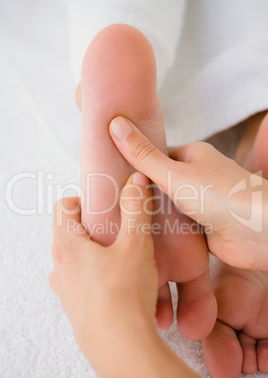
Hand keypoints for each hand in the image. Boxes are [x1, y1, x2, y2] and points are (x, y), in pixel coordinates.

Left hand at [50, 172, 229, 377]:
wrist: (121, 349)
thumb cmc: (124, 294)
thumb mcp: (136, 244)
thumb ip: (136, 209)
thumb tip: (135, 182)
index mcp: (67, 245)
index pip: (64, 208)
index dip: (83, 200)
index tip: (103, 204)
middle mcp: (60, 268)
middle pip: (69, 234)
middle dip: (93, 227)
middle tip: (117, 229)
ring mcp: (66, 291)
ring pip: (76, 261)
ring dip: (95, 254)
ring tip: (121, 258)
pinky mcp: (77, 310)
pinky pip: (83, 284)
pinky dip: (97, 277)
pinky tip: (121, 285)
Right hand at [109, 116, 267, 269]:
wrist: (257, 232)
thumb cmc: (220, 195)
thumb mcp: (173, 172)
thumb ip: (143, 155)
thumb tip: (116, 124)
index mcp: (193, 155)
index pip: (155, 156)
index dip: (134, 165)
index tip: (111, 175)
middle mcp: (197, 177)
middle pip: (159, 183)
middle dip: (140, 193)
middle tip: (112, 202)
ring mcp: (200, 203)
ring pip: (167, 206)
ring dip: (151, 214)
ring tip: (121, 220)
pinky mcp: (202, 226)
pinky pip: (176, 227)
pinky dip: (163, 231)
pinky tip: (142, 234)